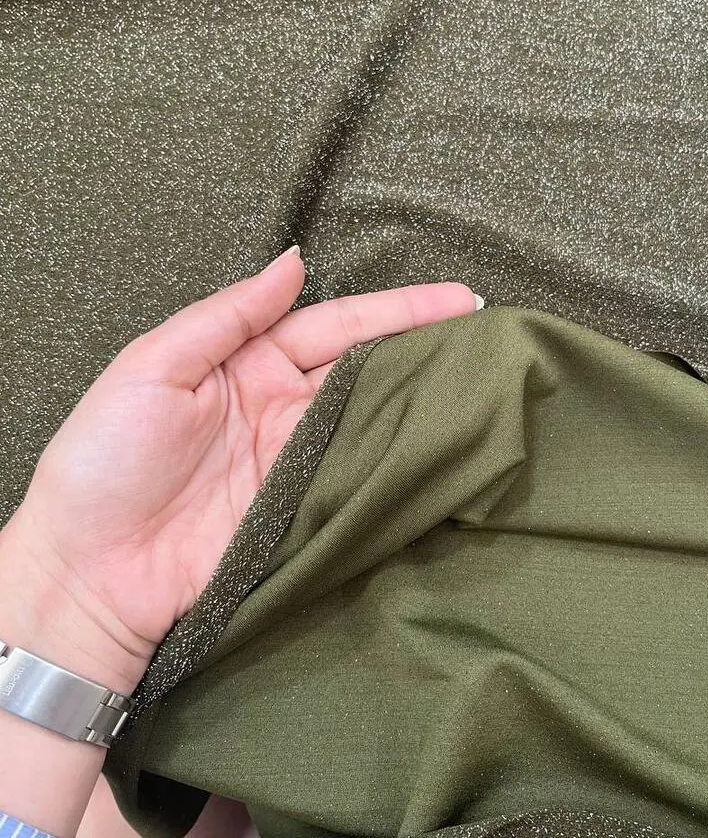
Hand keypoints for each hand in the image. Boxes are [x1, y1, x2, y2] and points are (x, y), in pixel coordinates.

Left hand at [0, 251, 479, 690]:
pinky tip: (445, 442)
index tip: (457, 299)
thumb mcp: (152, 366)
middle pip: (366, 369)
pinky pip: (361, 478)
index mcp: (244, 362)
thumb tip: (293, 263)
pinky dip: (403, 460)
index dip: (395, 310)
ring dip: (425, 401)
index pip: (334, 324)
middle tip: (490, 336)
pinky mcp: (304, 512)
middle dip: (426, 348)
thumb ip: (227, 315)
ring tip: (486, 380)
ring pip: (374, 420)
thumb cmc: (104, 462)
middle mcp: (281, 407)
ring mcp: (297, 462)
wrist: (87, 574)